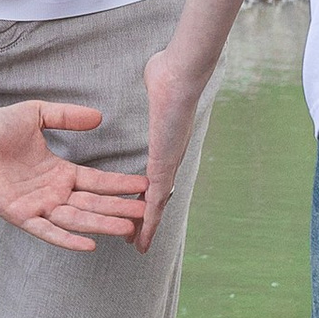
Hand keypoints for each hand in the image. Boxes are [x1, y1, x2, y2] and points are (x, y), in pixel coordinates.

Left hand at [0, 98, 149, 253]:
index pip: (98, 182)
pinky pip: (46, 230)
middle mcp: (53, 192)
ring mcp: (38, 205)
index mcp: (61, 172)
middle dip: (119, 210)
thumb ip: (67, 117)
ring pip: (76, 219)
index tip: (146, 186)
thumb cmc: (0, 125)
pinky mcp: (19, 215)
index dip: (121, 185)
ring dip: (101, 225)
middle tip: (147, 215)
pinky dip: (67, 238)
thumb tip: (99, 117)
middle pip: (93, 204)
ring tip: (127, 229)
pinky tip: (89, 245)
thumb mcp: (39, 114)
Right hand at [134, 37, 209, 253]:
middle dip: (147, 215)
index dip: (147, 190)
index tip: (139, 203)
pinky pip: (154, 202)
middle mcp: (170, 157)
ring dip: (147, 227)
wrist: (180, 73)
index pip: (156, 174)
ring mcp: (168, 164)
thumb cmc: (169, 71)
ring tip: (137, 246)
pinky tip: (141, 239)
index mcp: (167, 142)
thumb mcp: (156, 81)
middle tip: (138, 234)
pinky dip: (149, 223)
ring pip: (157, 205)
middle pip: (158, 195)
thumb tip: (156, 72)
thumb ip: (155, 84)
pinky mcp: (163, 168)